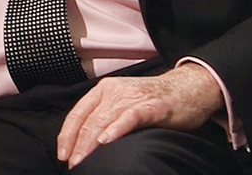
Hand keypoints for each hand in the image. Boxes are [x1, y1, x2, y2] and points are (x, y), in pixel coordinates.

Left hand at [57, 63, 224, 167]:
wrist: (189, 88)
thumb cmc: (154, 100)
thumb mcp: (123, 103)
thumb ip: (105, 116)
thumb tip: (86, 142)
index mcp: (104, 90)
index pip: (77, 113)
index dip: (67, 135)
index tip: (62, 154)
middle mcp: (114, 91)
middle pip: (89, 120)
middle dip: (77, 144)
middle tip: (72, 163)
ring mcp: (133, 97)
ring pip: (104, 120)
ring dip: (90, 143)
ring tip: (82, 159)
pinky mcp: (152, 106)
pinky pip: (130, 117)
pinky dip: (116, 129)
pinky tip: (106, 140)